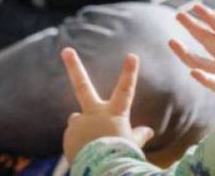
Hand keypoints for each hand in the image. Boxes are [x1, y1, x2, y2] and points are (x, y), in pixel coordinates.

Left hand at [61, 48, 154, 162]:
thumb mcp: (133, 146)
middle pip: (82, 85)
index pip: (125, 91)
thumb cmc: (122, 158)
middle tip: (66, 50)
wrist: (103, 170)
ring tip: (95, 148)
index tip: (132, 55)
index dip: (129, 73)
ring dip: (86, 131)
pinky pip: (75, 136)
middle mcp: (94, 114)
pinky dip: (80, 143)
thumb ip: (137, 136)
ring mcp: (79, 122)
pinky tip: (87, 154)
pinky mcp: (68, 134)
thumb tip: (148, 131)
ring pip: (80, 121)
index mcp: (114, 115)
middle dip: (74, 66)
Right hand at [169, 3, 214, 107]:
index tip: (196, 6)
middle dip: (192, 27)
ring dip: (185, 52)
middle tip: (178, 14)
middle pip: (207, 39)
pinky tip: (194, 73)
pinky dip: (204, 78)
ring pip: (200, 61)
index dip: (211, 17)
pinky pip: (213, 82)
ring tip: (171, 42)